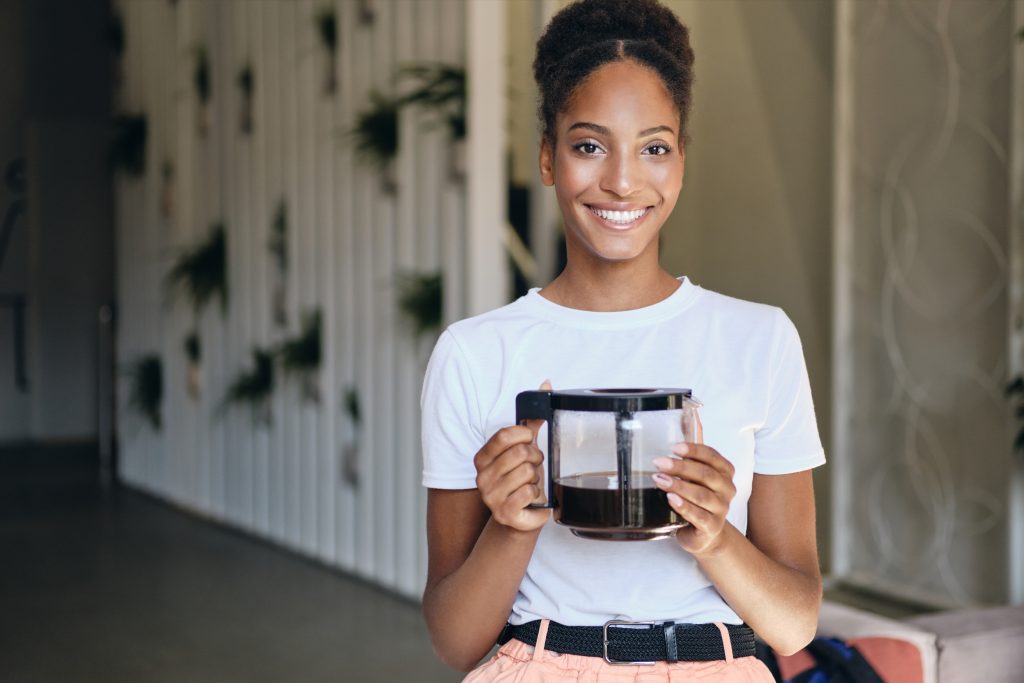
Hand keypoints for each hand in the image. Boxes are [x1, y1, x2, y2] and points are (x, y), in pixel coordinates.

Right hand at [473, 381, 552, 531]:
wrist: (521, 518)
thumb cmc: (523, 481)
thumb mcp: (525, 449)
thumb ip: (533, 420)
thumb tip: (546, 384)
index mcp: (482, 457)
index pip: (505, 435)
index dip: (525, 435)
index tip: (530, 442)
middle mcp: (481, 476)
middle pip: (521, 453)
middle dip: (536, 459)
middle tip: (534, 467)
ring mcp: (490, 496)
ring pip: (528, 473)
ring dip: (537, 479)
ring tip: (531, 485)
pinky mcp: (503, 513)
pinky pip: (529, 493)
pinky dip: (537, 495)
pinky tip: (531, 499)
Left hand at [652, 440, 736, 556]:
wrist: (704, 533)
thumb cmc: (697, 499)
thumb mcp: (694, 478)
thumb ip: (689, 460)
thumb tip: (678, 439)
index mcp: (725, 472)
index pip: (712, 456)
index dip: (693, 450)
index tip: (674, 448)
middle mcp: (727, 489)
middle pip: (706, 474)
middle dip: (681, 467)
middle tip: (660, 463)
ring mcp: (721, 509)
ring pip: (702, 495)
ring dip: (679, 486)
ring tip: (660, 480)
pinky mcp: (712, 526)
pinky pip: (699, 516)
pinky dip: (684, 506)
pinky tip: (671, 499)